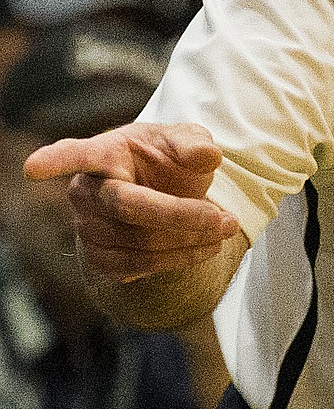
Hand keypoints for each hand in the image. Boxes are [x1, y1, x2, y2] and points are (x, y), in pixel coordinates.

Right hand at [24, 121, 239, 288]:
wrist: (161, 194)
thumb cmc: (167, 161)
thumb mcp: (186, 141)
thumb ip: (195, 144)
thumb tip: (207, 156)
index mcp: (104, 152)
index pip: (75, 153)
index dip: (55, 160)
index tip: (33, 168)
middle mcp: (87, 190)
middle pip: (128, 206)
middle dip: (181, 215)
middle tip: (226, 220)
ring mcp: (88, 227)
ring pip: (138, 242)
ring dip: (189, 241)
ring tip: (226, 229)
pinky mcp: (99, 258)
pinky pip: (137, 266)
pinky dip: (178, 260)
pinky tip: (204, 248)